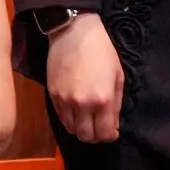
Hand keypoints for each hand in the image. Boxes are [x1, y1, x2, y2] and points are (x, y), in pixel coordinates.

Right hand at [47, 12, 123, 144]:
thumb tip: (113, 124)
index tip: (111, 132)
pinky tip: (75, 110)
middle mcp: (83, 105)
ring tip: (86, 119)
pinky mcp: (52, 95)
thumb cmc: (101, 51)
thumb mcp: (117, 76)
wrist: (74, 33)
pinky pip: (60, 117)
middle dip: (95, 136)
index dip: (109, 136)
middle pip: (86, 136)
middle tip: (98, 127)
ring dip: (80, 128)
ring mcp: (65, 101)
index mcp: (103, 100)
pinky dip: (69, 119)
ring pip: (71, 129)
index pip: (104, 133)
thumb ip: (116, 104)